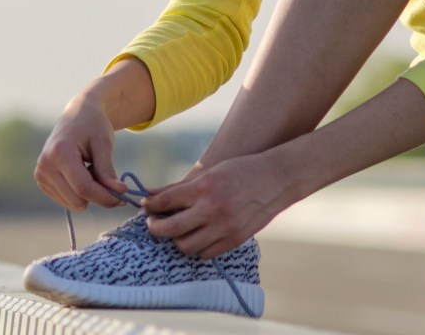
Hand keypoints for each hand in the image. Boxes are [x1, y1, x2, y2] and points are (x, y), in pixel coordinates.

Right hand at [34, 59, 154, 209]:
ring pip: (72, 203)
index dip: (105, 197)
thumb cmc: (93, 126)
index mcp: (59, 152)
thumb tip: (119, 193)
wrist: (77, 115)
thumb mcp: (104, 144)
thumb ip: (107, 171)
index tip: (122, 198)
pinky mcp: (41, 181)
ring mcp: (40, 174)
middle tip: (109, 181)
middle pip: (77, 199)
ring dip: (88, 194)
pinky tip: (80, 174)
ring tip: (91, 170)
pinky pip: (66, 200)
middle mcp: (45, 165)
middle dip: (98, 196)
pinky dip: (79, 193)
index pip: (83, 188)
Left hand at [141, 151, 293, 258]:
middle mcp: (212, 208)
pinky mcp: (235, 239)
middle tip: (153, 224)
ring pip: (186, 246)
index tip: (147, 206)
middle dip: (155, 228)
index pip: (165, 202)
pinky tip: (195, 236)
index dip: (150, 205)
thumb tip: (151, 194)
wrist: (277, 179)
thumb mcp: (210, 172)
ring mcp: (224, 227)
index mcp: (204, 187)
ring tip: (175, 231)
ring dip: (176, 240)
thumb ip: (180, 187)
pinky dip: (196, 247)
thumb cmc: (241, 170)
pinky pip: (206, 253)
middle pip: (170, 229)